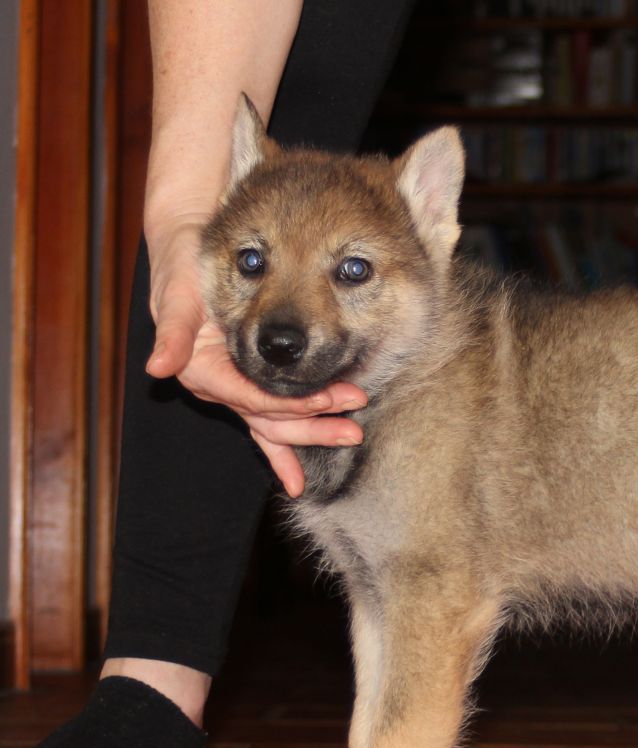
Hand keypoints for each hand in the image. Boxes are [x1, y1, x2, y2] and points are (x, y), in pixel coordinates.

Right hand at [143, 220, 365, 496]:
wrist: (186, 249)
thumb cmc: (183, 265)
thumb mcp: (176, 292)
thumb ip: (171, 331)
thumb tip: (156, 369)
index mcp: (202, 370)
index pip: (253, 397)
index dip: (291, 403)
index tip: (330, 401)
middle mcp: (218, 387)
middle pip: (269, 419)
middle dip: (313, 427)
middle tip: (353, 431)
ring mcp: (234, 388)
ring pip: (275, 424)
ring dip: (312, 433)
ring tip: (351, 437)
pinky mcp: (246, 383)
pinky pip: (267, 422)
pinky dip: (284, 450)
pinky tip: (298, 482)